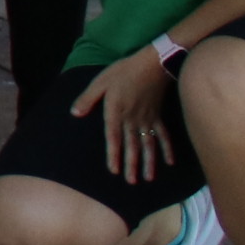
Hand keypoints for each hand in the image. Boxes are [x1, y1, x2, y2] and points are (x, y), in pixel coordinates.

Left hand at [73, 48, 174, 183]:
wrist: (152, 63)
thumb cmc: (123, 71)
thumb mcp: (100, 82)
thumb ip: (87, 99)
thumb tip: (74, 113)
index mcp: (116, 112)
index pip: (114, 138)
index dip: (114, 155)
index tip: (114, 170)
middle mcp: (132, 119)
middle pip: (132, 145)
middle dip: (131, 165)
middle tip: (131, 182)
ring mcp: (147, 119)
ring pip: (148, 144)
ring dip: (148, 162)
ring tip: (148, 178)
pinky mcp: (158, 115)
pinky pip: (163, 135)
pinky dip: (167, 148)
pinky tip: (170, 162)